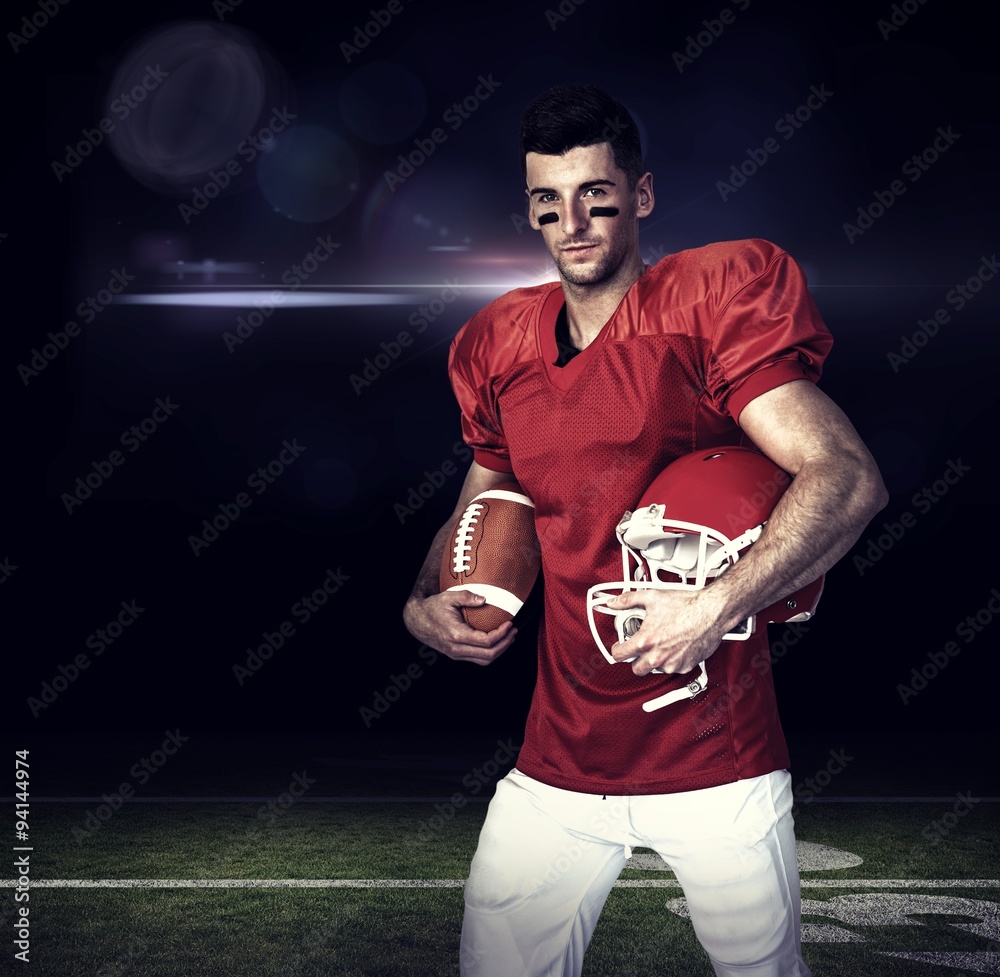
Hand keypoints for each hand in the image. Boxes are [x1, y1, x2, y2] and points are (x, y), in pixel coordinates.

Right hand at [403, 590, 516, 665]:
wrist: (416, 621)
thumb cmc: (432, 607)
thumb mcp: (448, 597)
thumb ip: (467, 597)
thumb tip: (485, 599)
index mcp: (456, 635)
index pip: (486, 641)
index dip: (502, 634)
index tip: (510, 623)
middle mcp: (456, 649)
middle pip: (489, 655)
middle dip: (505, 644)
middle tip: (514, 631)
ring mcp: (456, 654)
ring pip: (484, 661)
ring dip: (500, 651)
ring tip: (509, 637)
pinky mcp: (456, 655)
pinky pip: (478, 659)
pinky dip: (490, 653)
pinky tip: (497, 642)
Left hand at [606, 588, 724, 676]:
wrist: (711, 612)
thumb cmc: (686, 606)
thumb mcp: (652, 597)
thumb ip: (628, 600)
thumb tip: (614, 602)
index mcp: (645, 641)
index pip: (619, 656)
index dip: (617, 649)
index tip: (620, 646)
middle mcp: (657, 656)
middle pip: (636, 668)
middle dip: (635, 658)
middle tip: (640, 647)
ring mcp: (672, 663)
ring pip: (655, 669)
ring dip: (654, 659)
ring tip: (661, 643)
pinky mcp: (685, 666)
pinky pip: (672, 668)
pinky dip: (671, 660)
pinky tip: (674, 645)